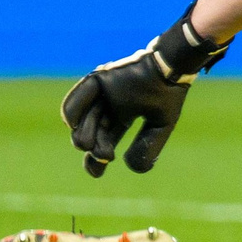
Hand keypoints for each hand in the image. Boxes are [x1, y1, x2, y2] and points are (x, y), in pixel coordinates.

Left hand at [60, 6, 227, 175]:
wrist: (170, 69)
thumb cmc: (168, 95)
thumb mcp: (160, 127)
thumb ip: (147, 147)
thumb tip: (128, 166)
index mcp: (123, 115)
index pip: (104, 141)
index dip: (97, 160)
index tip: (97, 173)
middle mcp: (109, 104)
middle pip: (91, 133)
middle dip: (94, 149)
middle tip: (106, 155)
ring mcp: (102, 92)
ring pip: (81, 119)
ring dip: (82, 135)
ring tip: (90, 145)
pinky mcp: (98, 80)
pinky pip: (76, 98)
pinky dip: (71, 112)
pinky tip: (72, 125)